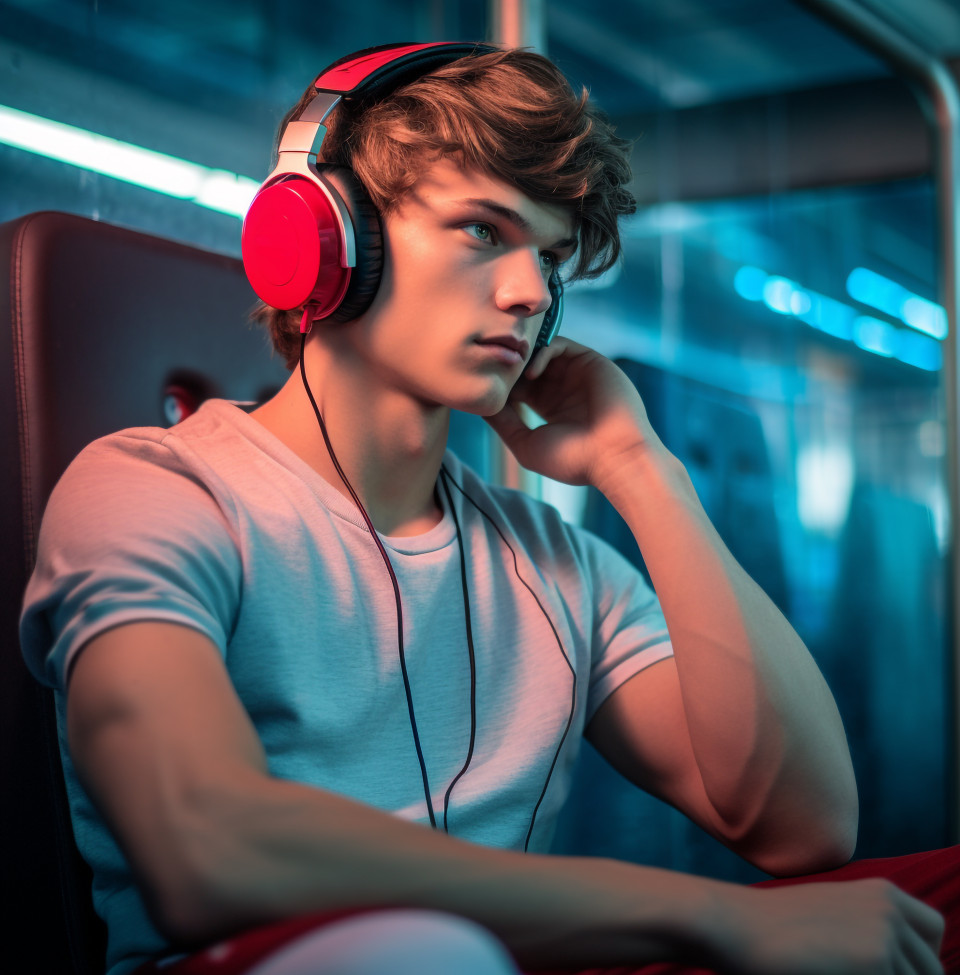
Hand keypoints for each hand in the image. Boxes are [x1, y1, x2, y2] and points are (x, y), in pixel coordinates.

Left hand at [484, 337, 660, 487]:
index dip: (501, 385)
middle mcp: (562, 388)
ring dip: (522, 358)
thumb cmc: (572, 459)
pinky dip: (541, 353)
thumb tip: (479, 405)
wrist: (615, 457)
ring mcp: (576, 374)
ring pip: (540, 352)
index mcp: (549, 408)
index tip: (484, 389)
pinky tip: (532, 373)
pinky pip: (559, 344)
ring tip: (510, 372)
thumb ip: (503, 423)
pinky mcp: (589, 361)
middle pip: (526, 366)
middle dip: (509, 368)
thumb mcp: (526, 444)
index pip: (518, 386)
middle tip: (492, 372)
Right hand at [720, 879, 944, 974]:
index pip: (934, 932)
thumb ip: (871, 931)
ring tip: (832, 972)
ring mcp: (886, 935)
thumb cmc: (776, 928)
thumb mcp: (833, 916)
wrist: (736, 925)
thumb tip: (908, 966)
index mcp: (882, 892)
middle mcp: (891, 908)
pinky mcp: (876, 962)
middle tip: (852, 974)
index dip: (921, 959)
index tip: (891, 969)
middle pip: (931, 971)